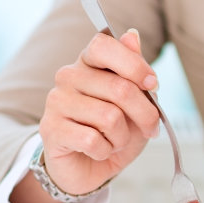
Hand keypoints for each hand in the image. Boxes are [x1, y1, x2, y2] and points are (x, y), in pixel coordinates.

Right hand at [37, 29, 159, 195]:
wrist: (89, 167)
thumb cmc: (115, 132)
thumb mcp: (137, 103)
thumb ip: (136, 72)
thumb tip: (132, 35)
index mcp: (89, 63)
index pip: (104, 44)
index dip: (134, 64)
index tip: (153, 84)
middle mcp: (69, 76)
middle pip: (120, 88)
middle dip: (146, 115)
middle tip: (150, 128)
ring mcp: (57, 101)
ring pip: (110, 117)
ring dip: (123, 137)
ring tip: (115, 140)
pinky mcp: (50, 129)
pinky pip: (93, 140)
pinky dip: (105, 150)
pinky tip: (98, 149)